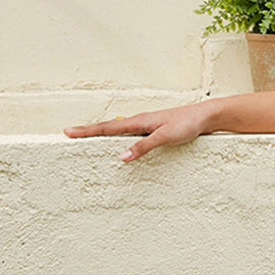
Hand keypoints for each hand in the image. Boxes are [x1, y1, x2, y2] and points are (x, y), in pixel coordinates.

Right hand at [63, 102, 213, 161]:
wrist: (207, 117)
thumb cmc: (188, 124)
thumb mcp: (165, 137)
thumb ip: (144, 147)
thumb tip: (121, 157)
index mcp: (139, 121)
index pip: (107, 127)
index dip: (86, 131)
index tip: (67, 132)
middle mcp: (140, 122)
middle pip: (109, 127)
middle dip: (88, 131)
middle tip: (69, 134)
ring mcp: (147, 126)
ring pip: (119, 130)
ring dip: (103, 134)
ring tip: (87, 138)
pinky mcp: (155, 131)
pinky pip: (132, 135)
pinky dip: (120, 138)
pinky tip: (120, 143)